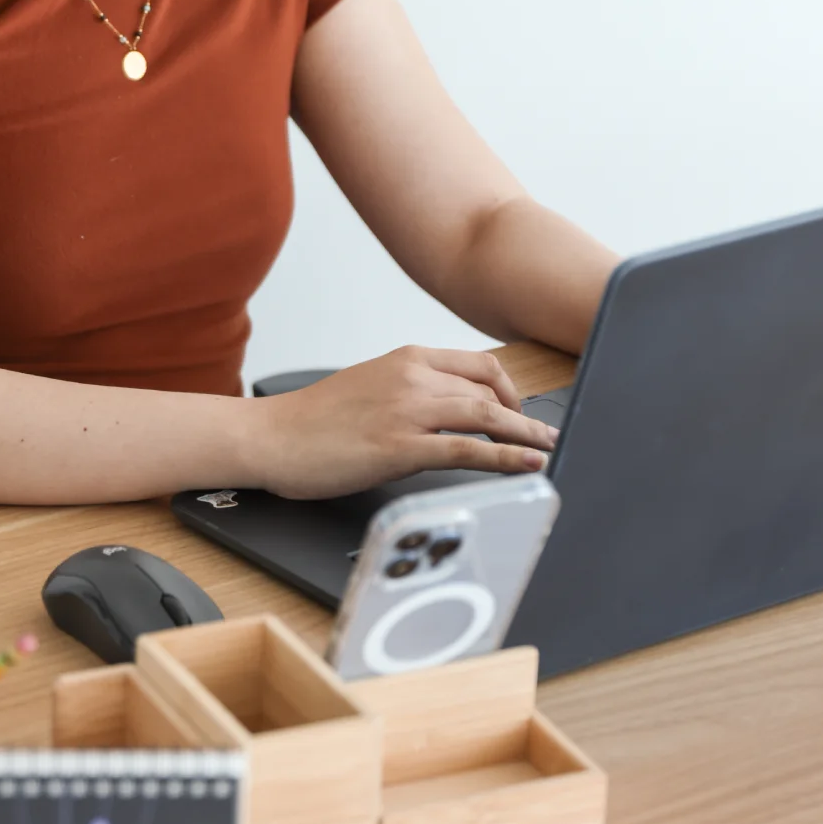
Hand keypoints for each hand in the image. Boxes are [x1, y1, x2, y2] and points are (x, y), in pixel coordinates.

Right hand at [247, 345, 557, 500]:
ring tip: (549, 448)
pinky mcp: (400, 447)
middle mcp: (412, 377)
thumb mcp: (370, 387)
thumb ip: (410, 391)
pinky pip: (467, 450)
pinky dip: (505, 457)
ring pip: (485, 415)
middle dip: (525, 412)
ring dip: (525, 433)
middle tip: (546, 433)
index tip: (521, 408)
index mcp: (406, 359)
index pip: (477, 364)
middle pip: (488, 388)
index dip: (509, 387)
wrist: (273, 436)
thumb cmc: (315, 419)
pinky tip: (527, 464)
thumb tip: (447, 412)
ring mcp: (407, 410)